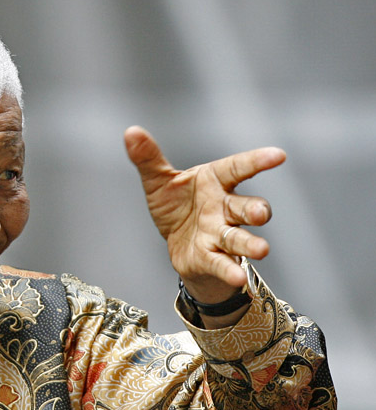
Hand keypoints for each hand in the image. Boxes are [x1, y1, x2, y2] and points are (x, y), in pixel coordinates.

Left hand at [124, 126, 285, 306]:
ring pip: (238, 237)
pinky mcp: (211, 257)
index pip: (237, 168)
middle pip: (244, 206)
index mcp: (213, 181)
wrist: (175, 241)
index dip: (257, 161)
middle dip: (256, 209)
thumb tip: (131, 132)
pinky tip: (238, 277)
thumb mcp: (158, 180)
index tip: (278, 156)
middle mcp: (223, 207)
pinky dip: (229, 270)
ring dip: (250, 244)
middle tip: (261, 213)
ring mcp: (219, 233)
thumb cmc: (176, 204)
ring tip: (261, 250)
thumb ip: (148, 158)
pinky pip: (221, 263)